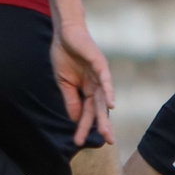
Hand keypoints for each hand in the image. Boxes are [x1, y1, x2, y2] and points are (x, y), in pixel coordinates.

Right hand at [49, 19, 116, 147]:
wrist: (64, 32)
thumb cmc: (64, 55)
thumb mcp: (64, 82)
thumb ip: (70, 99)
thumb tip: (74, 119)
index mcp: (88, 90)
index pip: (87, 111)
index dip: (83, 126)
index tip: (77, 142)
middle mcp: (97, 85)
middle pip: (100, 109)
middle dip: (102, 126)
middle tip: (107, 142)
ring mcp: (99, 75)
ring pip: (104, 99)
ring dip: (105, 116)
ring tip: (107, 133)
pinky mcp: (100, 64)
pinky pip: (106, 80)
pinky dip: (109, 92)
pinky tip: (111, 105)